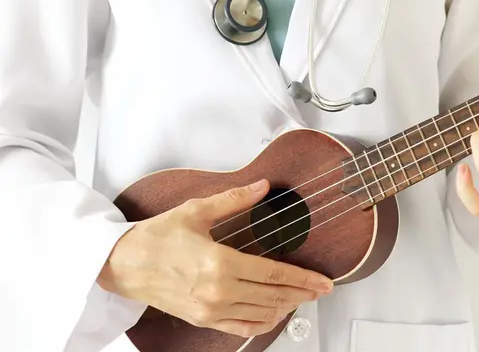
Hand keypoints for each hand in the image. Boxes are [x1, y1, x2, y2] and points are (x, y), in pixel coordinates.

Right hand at [97, 180, 332, 337]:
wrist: (121, 264)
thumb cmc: (155, 237)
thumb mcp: (197, 210)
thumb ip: (234, 199)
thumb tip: (263, 186)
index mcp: (220, 263)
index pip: (273, 274)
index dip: (303, 278)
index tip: (323, 281)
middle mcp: (218, 291)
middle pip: (272, 296)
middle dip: (302, 293)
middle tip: (322, 290)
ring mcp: (210, 309)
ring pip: (260, 313)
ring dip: (286, 306)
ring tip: (303, 299)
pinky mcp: (202, 319)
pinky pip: (240, 327)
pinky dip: (262, 323)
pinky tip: (274, 315)